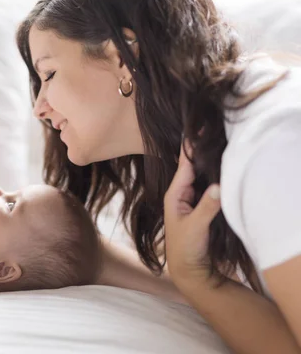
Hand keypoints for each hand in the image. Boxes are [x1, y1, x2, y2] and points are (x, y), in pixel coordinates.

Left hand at [164, 140, 221, 285]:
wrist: (189, 270)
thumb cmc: (185, 248)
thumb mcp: (195, 227)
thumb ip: (207, 207)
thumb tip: (219, 186)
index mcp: (175, 194)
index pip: (184, 164)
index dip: (190, 145)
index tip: (198, 126)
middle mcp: (182, 192)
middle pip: (192, 165)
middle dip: (200, 148)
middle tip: (211, 127)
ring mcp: (192, 198)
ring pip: (201, 173)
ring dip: (208, 160)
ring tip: (217, 140)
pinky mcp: (201, 204)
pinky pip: (208, 184)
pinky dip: (214, 174)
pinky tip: (222, 164)